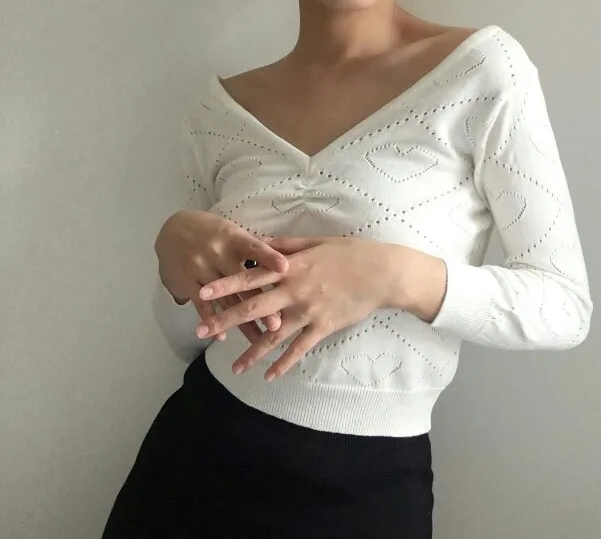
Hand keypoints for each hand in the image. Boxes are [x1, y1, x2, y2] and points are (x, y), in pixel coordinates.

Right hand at [154, 209, 288, 341]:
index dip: (270, 257)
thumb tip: (288, 261)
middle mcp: (218, 253)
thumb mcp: (233, 232)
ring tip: (258, 339)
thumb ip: (256, 248)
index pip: (255, 248)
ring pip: (225, 300)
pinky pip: (201, 305)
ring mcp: (201, 269)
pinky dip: (212, 320)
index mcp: (234, 238)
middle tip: (277, 325)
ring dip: (242, 322)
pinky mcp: (187, 283)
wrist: (171, 228)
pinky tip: (223, 336)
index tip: (285, 267)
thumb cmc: (212, 231)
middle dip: (260, 305)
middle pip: (243, 283)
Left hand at [195, 236, 446, 379]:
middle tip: (202, 332)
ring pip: (274, 336)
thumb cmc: (349, 253)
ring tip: (234, 368)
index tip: (202, 293)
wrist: (381, 272)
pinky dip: (284, 363)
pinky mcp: (323, 327)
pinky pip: (300, 349)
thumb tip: (261, 242)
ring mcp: (308, 311)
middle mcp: (294, 291)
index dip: (225, 285)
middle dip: (226, 320)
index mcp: (290, 268)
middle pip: (253, 308)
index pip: (250, 277)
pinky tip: (269, 376)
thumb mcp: (316, 242)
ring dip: (252, 353)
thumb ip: (286, 246)